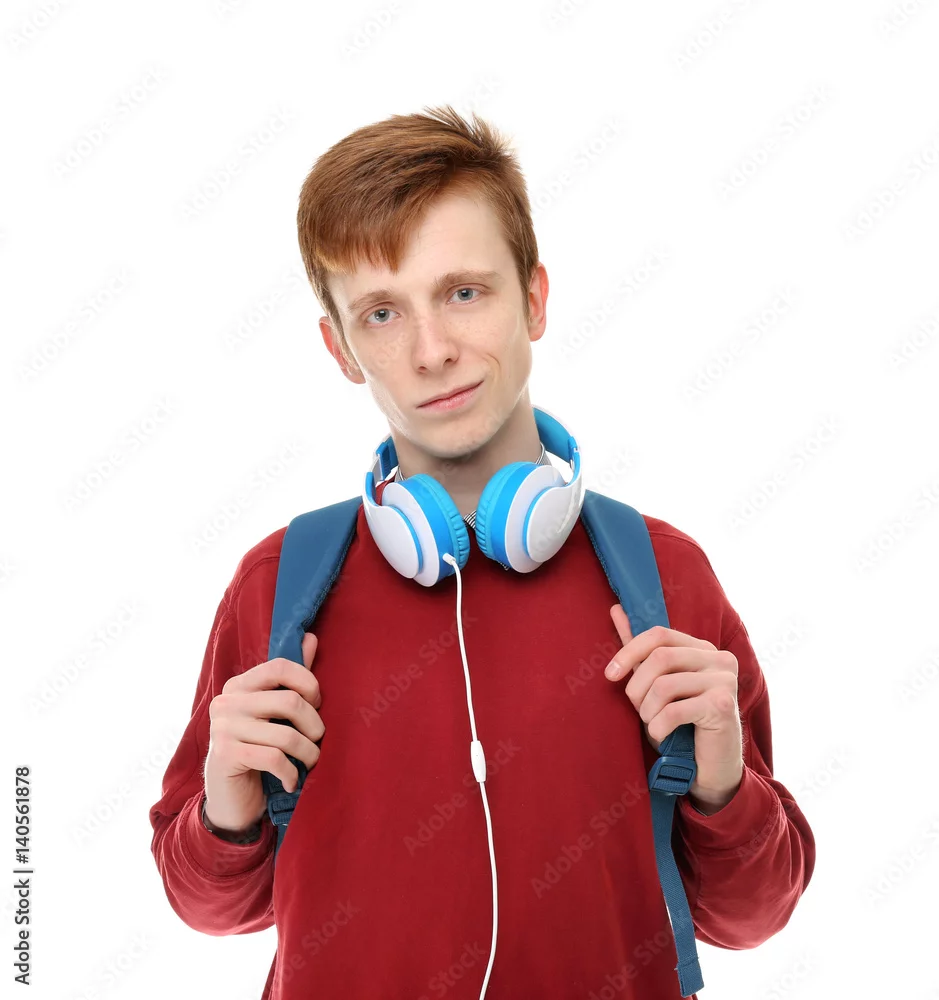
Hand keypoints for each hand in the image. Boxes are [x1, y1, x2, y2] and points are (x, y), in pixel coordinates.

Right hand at [204, 631, 323, 832]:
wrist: (230, 798)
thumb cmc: (258, 747)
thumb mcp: (274, 713)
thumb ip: (291, 677)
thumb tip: (310, 637)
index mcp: (239, 685)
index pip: (281, 666)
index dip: (309, 682)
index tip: (318, 703)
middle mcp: (226, 702)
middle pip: (290, 702)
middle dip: (315, 726)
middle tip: (318, 741)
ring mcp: (223, 728)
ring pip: (286, 735)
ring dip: (308, 754)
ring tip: (310, 762)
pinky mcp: (225, 756)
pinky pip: (274, 758)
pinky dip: (292, 773)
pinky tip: (293, 781)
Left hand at [605, 605, 743, 813]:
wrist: (710, 768)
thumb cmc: (681, 724)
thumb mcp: (656, 683)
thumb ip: (640, 649)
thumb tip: (616, 610)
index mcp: (703, 648)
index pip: (659, 634)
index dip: (629, 652)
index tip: (610, 675)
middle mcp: (719, 659)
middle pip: (660, 657)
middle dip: (636, 687)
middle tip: (636, 709)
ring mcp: (725, 681)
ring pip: (664, 685)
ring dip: (647, 711)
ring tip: (652, 724)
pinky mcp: (723, 706)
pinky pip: (674, 710)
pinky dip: (658, 727)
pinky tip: (662, 735)